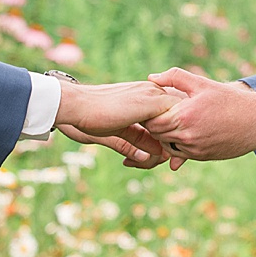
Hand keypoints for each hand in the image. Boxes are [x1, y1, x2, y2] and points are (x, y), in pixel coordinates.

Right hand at [53, 80, 180, 164]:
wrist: (77, 105)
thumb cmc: (92, 116)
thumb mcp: (121, 132)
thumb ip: (139, 141)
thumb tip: (156, 156)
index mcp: (147, 96)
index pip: (171, 115)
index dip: (173, 137)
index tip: (170, 157)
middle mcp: (154, 92)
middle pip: (179, 119)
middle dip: (176, 144)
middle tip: (173, 164)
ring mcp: (154, 96)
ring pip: (178, 121)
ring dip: (173, 145)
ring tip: (162, 162)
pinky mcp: (152, 103)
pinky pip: (174, 121)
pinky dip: (171, 140)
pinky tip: (161, 155)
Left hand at [141, 69, 255, 166]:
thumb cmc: (229, 100)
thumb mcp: (202, 83)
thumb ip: (175, 77)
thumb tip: (151, 77)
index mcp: (184, 116)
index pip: (152, 121)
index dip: (150, 114)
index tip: (154, 105)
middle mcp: (187, 136)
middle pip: (157, 135)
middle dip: (155, 125)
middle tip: (159, 114)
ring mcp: (195, 149)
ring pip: (166, 146)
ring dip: (165, 137)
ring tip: (171, 123)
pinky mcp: (202, 157)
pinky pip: (181, 154)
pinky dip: (177, 145)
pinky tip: (184, 132)